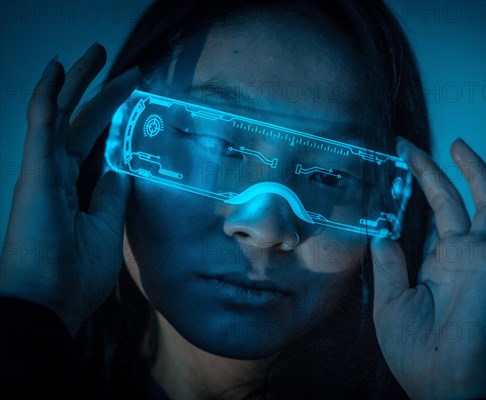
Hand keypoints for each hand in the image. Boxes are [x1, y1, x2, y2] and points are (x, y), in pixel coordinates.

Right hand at [0, 43, 140, 334]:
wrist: (50, 303)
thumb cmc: (75, 274)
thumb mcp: (106, 226)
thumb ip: (112, 194)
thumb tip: (122, 168)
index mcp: (72, 188)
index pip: (94, 142)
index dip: (114, 119)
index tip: (136, 101)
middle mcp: (56, 174)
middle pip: (82, 122)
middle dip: (102, 92)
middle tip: (127, 69)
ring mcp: (44, 171)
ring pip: (63, 114)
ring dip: (80, 82)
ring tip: (97, 53)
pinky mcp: (36, 173)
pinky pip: (42, 125)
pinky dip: (50, 95)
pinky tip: (58, 70)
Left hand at [372, 138, 485, 398]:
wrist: (446, 383)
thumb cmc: (418, 353)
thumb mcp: (391, 302)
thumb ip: (390, 264)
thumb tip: (382, 233)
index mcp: (435, 266)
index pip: (428, 219)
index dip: (414, 193)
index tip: (396, 168)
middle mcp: (459, 256)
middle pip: (449, 202)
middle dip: (431, 172)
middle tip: (410, 147)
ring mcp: (480, 255)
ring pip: (480, 202)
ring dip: (470, 172)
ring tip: (455, 144)